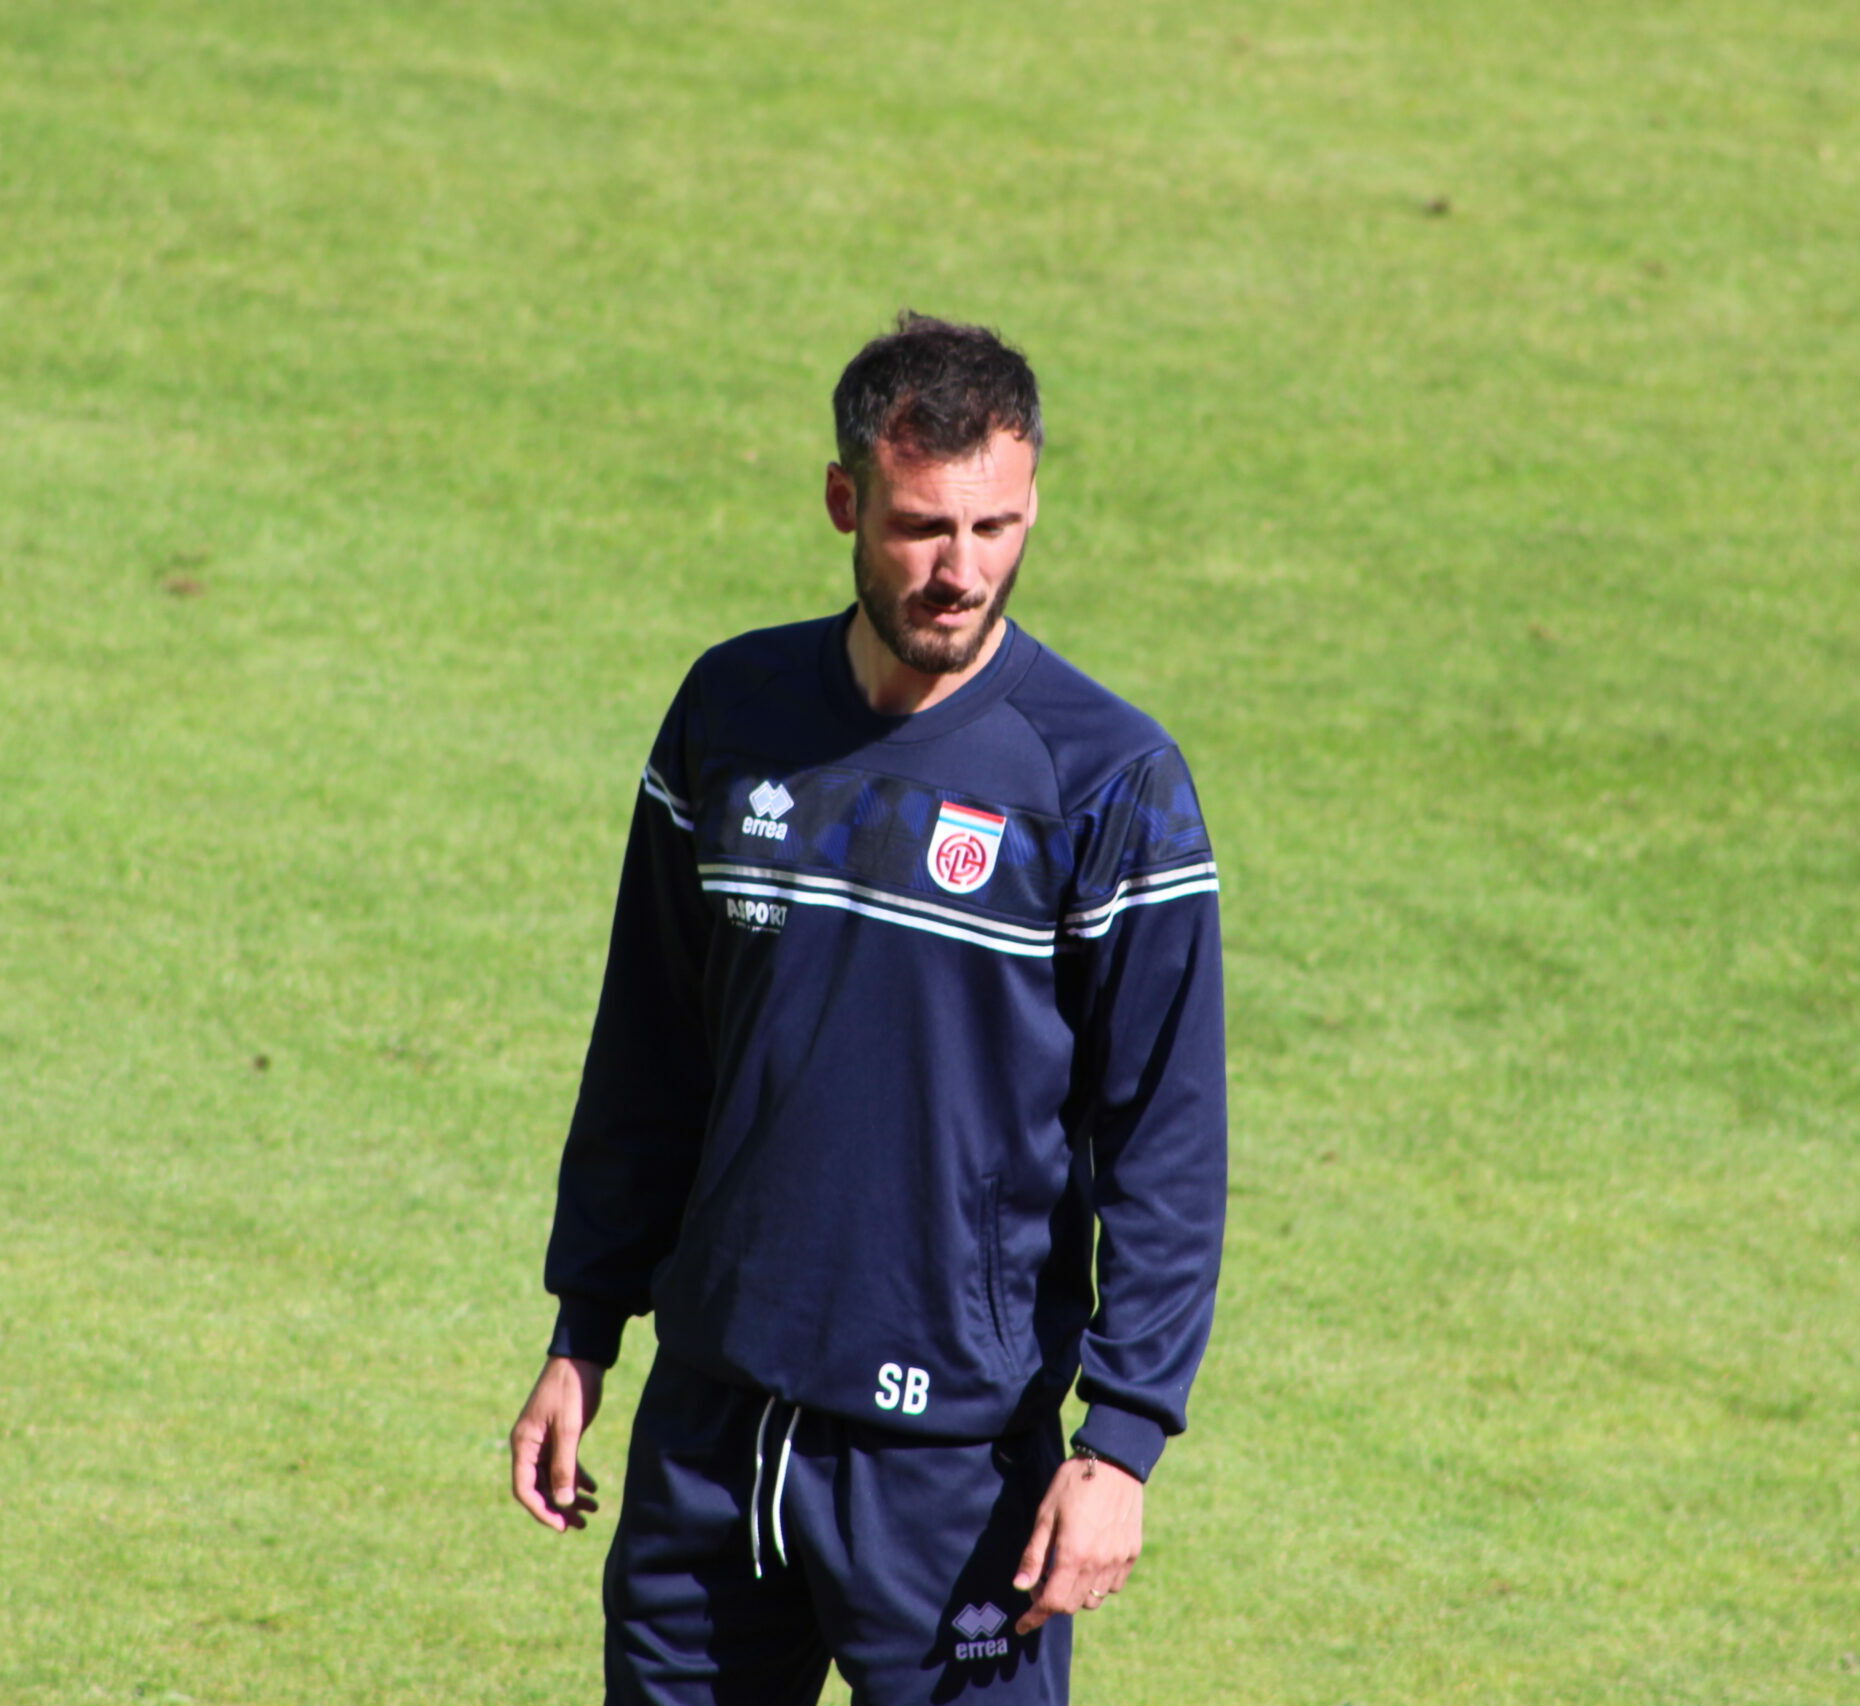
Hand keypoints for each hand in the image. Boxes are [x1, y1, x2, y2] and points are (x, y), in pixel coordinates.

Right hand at [509, 1355, 604, 1530]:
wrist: (583, 1358)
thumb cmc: (572, 1389)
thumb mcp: (569, 1428)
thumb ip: (564, 1465)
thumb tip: (563, 1501)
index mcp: (524, 1443)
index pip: (524, 1488)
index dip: (541, 1510)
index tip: (561, 1525)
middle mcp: (529, 1446)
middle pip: (539, 1487)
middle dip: (559, 1507)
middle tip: (581, 1524)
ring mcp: (544, 1441)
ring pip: (553, 1478)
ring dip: (570, 1496)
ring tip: (593, 1511)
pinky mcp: (558, 1436)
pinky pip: (563, 1465)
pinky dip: (577, 1478)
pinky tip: (593, 1489)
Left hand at [1011, 1452, 1143, 1633]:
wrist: (1114, 1462)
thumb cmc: (1074, 1483)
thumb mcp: (1046, 1514)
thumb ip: (1034, 1554)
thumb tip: (1020, 1587)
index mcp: (1073, 1554)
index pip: (1052, 1602)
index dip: (1035, 1617)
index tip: (1022, 1625)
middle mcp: (1098, 1563)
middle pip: (1072, 1605)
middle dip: (1052, 1602)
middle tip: (1041, 1582)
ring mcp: (1118, 1560)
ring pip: (1094, 1599)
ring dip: (1076, 1594)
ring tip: (1066, 1569)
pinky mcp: (1131, 1553)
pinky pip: (1113, 1585)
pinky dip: (1098, 1584)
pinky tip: (1090, 1562)